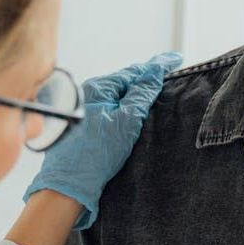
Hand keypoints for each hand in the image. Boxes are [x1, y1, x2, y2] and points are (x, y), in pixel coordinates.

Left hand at [23, 52, 182, 229]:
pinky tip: (131, 112)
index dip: (156, 66)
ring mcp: (84, 111)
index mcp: (97, 88)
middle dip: (145, 77)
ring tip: (153, 90)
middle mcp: (87, 95)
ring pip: (116, 96)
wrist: (68, 186)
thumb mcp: (126, 121)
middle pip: (123, 82)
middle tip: (167, 72)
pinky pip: (108, 109)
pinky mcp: (83, 128)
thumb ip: (141, 94)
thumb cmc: (95, 155)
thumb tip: (154, 72)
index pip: (133, 71)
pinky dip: (124, 107)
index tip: (175, 59)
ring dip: (134, 93)